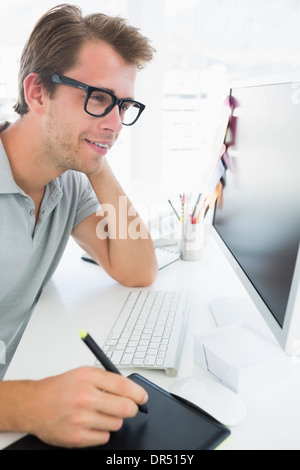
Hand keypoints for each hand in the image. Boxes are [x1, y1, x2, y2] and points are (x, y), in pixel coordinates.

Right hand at [26, 366, 147, 447]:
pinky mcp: (77, 437)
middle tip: (127, 407)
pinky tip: (91, 423)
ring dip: (113, 420)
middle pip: (126, 408)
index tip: (142, 398)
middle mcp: (85, 397)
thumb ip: (107, 379)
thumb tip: (132, 390)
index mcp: (88, 377)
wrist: (33, 405)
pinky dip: (101, 432)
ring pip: (117, 424)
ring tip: (99, 413)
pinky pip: (104, 437)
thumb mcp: (83, 373)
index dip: (138, 394)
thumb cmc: (59, 389)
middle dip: (131, 408)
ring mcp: (81, 419)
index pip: (124, 387)